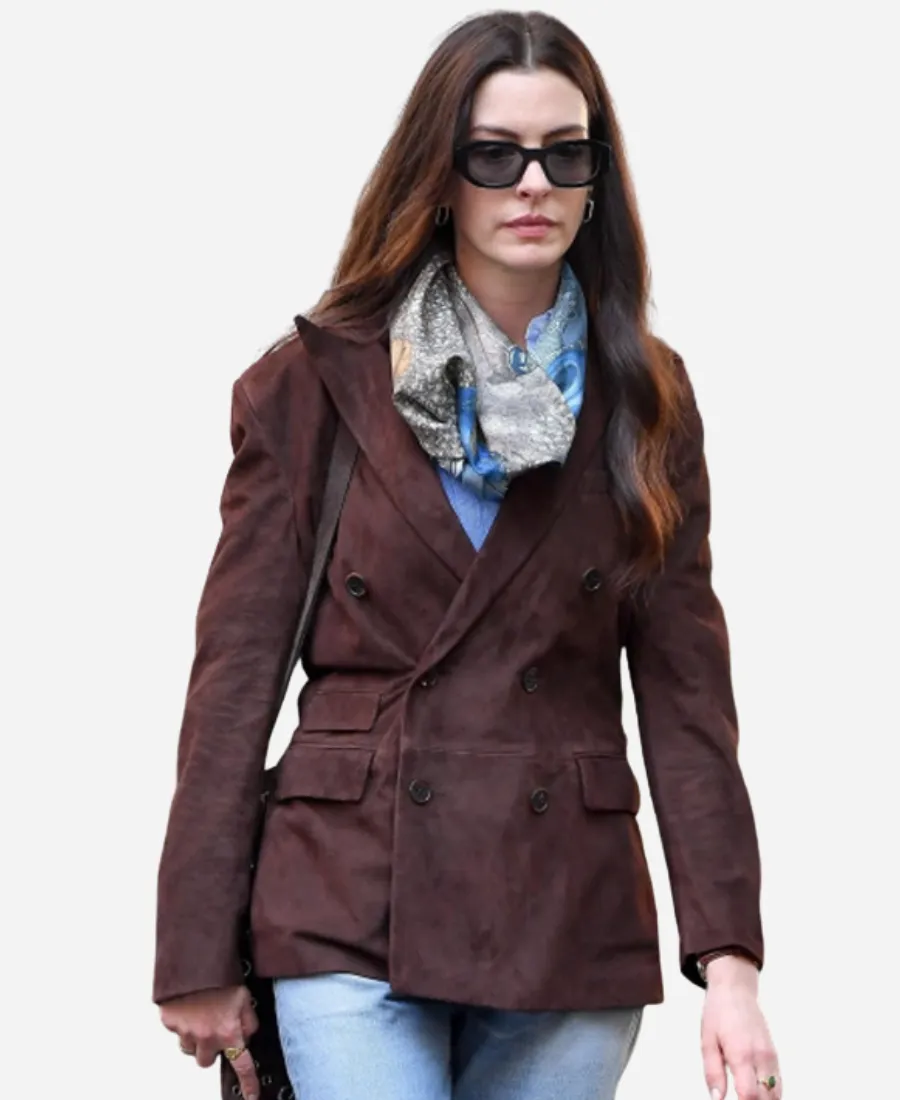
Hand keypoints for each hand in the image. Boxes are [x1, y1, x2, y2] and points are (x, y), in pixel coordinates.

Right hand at [160, 984, 260, 1099]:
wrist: (195, 960)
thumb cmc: (222, 976)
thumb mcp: (245, 996)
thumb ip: (249, 1021)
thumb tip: (246, 1036)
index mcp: (229, 1031)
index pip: (241, 1064)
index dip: (248, 1083)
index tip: (251, 1096)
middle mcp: (207, 1037)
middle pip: (206, 1061)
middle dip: (210, 1049)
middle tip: (213, 1028)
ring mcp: (186, 1032)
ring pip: (189, 1048)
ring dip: (195, 1038)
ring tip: (200, 1013)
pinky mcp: (170, 1023)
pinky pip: (176, 1032)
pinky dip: (182, 1023)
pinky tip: (188, 1006)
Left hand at [700, 956, 781, 1099]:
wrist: (735, 990)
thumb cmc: (718, 1014)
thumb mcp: (707, 1042)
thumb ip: (713, 1073)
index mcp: (742, 1054)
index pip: (749, 1095)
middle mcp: (761, 1058)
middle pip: (766, 1099)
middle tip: (740, 1099)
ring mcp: (771, 1057)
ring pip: (776, 1094)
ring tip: (748, 1097)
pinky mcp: (775, 1056)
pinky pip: (778, 1084)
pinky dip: (771, 1095)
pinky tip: (758, 1095)